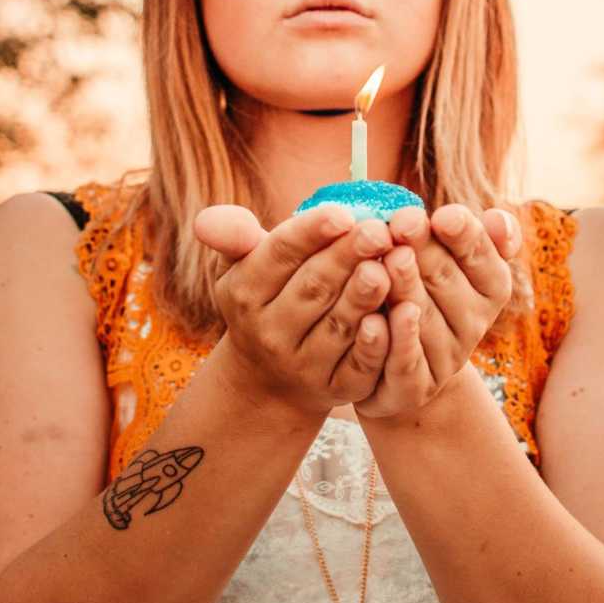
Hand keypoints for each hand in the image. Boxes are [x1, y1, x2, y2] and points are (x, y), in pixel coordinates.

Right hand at [192, 204, 395, 416]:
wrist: (271, 379)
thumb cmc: (267, 298)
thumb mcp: (243, 266)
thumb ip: (233, 235)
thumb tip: (206, 221)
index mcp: (245, 293)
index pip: (278, 256)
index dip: (310, 233)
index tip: (342, 213)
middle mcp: (270, 333)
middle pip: (313, 288)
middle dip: (346, 257)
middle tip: (379, 230)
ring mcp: (304, 366)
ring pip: (339, 326)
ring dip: (365, 295)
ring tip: (391, 263)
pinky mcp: (338, 390)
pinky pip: (360, 366)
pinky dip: (378, 343)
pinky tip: (397, 315)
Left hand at [352, 204, 521, 420]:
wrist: (398, 366)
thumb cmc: (422, 290)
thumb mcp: (448, 257)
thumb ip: (469, 235)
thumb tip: (497, 219)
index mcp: (490, 286)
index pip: (483, 256)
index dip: (464, 234)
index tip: (443, 215)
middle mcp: (473, 323)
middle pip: (446, 280)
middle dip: (423, 250)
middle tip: (401, 224)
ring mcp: (445, 358)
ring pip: (422, 318)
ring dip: (404, 288)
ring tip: (385, 262)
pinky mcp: (415, 387)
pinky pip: (404, 362)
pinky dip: (391, 341)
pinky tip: (372, 320)